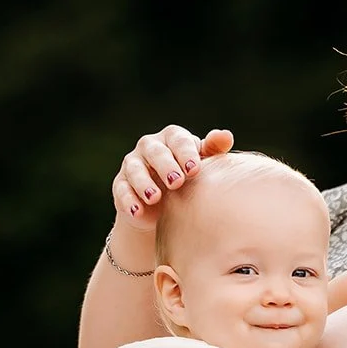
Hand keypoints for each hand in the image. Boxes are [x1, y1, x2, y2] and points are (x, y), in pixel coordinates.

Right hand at [111, 124, 234, 236]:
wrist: (165, 206)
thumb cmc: (190, 177)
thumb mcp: (201, 164)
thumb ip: (213, 149)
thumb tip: (226, 136)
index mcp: (172, 138)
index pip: (178, 139)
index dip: (186, 153)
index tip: (195, 170)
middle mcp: (149, 147)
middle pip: (155, 151)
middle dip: (165, 166)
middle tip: (177, 182)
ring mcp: (132, 164)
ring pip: (134, 169)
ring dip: (144, 183)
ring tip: (155, 197)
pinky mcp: (120, 184)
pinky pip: (121, 190)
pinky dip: (128, 200)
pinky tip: (137, 212)